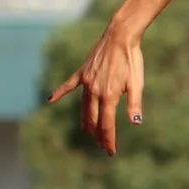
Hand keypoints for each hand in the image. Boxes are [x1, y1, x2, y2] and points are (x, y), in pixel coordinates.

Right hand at [48, 18, 145, 153]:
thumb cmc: (132, 60)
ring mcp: (86, 81)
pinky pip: (69, 85)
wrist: (120, 37)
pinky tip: (51, 100)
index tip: (110, 151)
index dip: (108, 139)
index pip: (107, 124)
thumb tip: (135, 123)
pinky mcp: (82, 72)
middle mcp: (94, 91)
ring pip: (83, 106)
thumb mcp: (138, 84)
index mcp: (109, 96)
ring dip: (85, 120)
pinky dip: (60, 92)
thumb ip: (134, 104)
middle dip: (98, 134)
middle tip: (101, 145)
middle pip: (94, 118)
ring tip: (87, 132)